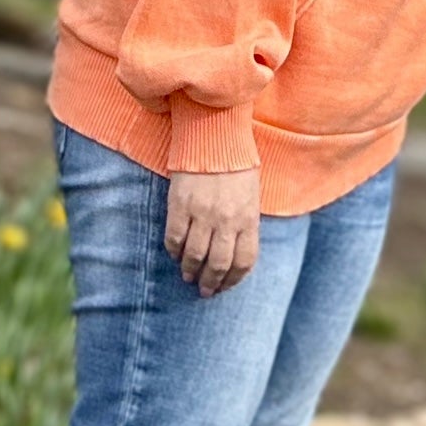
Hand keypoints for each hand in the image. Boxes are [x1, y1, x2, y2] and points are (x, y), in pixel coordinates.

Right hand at [165, 166, 260, 297]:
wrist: (215, 135)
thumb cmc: (236, 165)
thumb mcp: (251, 197)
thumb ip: (245, 225)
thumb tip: (234, 253)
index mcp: (248, 219)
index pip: (244, 261)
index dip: (234, 280)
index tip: (225, 287)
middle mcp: (227, 220)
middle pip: (219, 264)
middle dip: (210, 283)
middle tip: (204, 290)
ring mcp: (202, 214)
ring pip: (195, 255)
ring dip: (190, 271)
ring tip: (187, 277)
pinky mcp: (180, 205)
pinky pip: (174, 238)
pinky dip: (174, 251)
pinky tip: (175, 255)